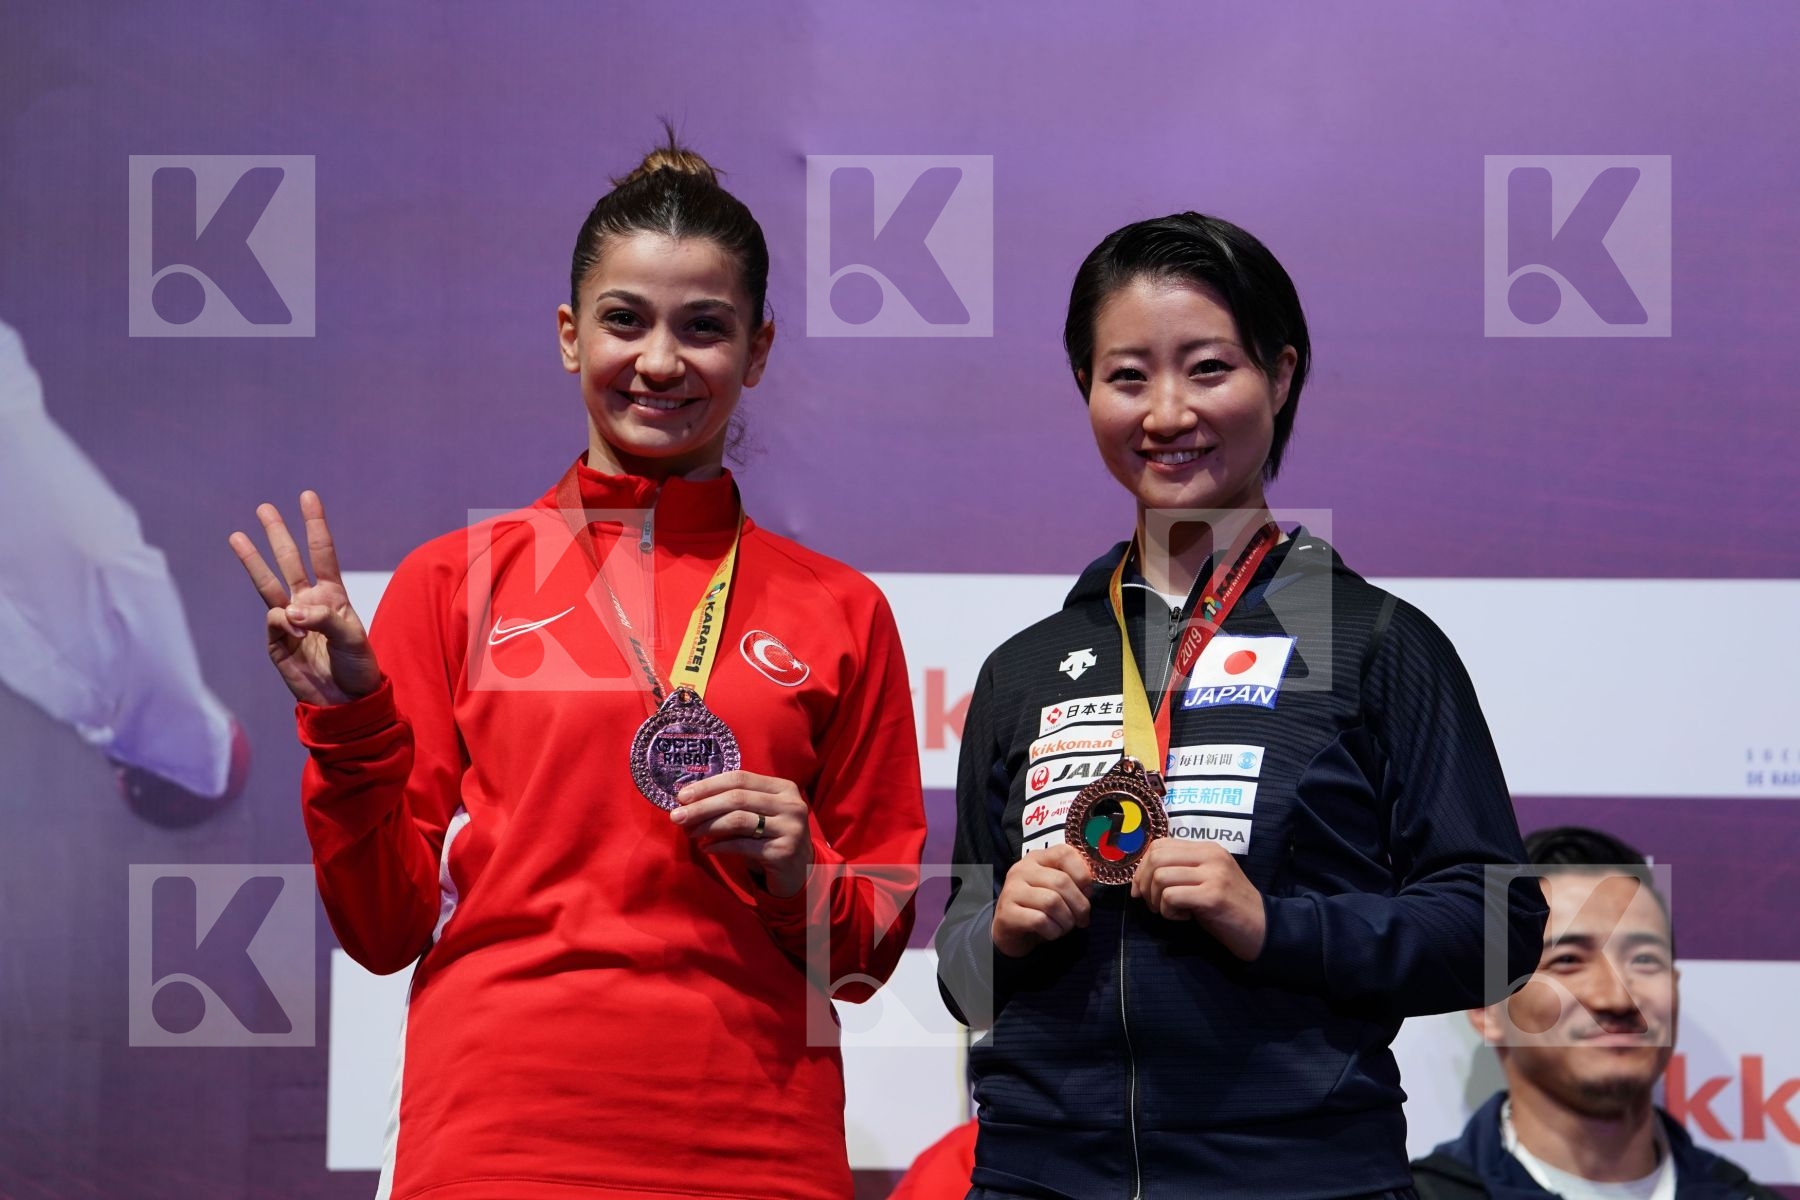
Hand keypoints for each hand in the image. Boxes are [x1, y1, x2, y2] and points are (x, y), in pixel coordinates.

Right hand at [229, 491, 380, 706]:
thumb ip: (322, 619)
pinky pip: (273, 622)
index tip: (308, 496)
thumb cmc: (357, 666)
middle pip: (290, 561)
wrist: (345, 702)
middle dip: (278, 534)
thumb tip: (286, 611)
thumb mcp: (351, 638)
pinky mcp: (276, 642)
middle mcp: (309, 602)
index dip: (315, 525)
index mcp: (333, 595)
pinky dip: (281, 623)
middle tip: (264, 507)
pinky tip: (293, 631)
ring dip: (254, 561)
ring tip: (237, 535)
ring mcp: (290, 621)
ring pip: (268, 584)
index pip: (322, 553)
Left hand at [670, 771, 814, 897]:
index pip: (740, 778)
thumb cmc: (770, 838)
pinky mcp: (783, 852)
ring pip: (739, 820)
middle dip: (702, 806)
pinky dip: (720, 846)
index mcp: (783, 788)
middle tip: (676, 815)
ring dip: (708, 826)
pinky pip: (743, 846)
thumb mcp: (758, 814)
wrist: (799, 872)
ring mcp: (790, 828)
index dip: (708, 785)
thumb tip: (689, 800)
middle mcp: (790, 805)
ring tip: (689, 832)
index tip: (682, 796)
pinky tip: (706, 848)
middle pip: (737, 798)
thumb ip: (734, 803)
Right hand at [991, 845, 1093, 957]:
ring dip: (1066, 920)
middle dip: (1079, 905)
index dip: (1082, 873)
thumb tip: (1089, 890)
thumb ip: (1072, 881)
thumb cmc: (1038, 908)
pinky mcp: (1007, 913)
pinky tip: (1051, 932)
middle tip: (1082, 919)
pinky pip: (1040, 920)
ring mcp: (1012, 890)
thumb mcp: (1055, 889)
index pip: (1064, 853)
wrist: (1010, 931)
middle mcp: (1022, 870)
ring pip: (1052, 902)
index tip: (1087, 892)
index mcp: (1037, 858)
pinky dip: (1053, 930)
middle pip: (1061, 882)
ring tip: (1065, 926)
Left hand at [1130, 838, 1266, 959]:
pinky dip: (1169, 912)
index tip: (1142, 889)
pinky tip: (1184, 917)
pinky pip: (1171, 897)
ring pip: (1161, 877)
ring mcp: (1213, 874)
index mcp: (1206, 848)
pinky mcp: (1213, 896)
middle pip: (1156, 858)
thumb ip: (1179, 869)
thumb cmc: (1227, 906)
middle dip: (1144, 884)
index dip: (1142, 867)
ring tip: (1172, 911)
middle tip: (1154, 904)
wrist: (1262, 928)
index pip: (1159, 845)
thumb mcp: (1204, 879)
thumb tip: (1140, 875)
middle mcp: (1210, 855)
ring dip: (1157, 900)